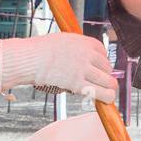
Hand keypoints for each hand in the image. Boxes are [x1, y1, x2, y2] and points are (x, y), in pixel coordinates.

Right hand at [0, 33, 117, 102]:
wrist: (31, 58)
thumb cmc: (41, 51)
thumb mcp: (63, 41)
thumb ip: (76, 48)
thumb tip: (82, 58)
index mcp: (84, 42)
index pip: (103, 53)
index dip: (102, 63)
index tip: (99, 69)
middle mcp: (87, 54)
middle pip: (107, 67)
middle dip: (105, 76)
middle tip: (102, 83)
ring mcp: (83, 69)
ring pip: (107, 81)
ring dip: (109, 88)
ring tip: (109, 94)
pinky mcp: (77, 83)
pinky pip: (99, 92)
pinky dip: (106, 96)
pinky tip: (107, 100)